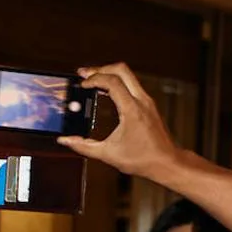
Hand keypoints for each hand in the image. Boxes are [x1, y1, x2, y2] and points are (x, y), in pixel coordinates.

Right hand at [57, 63, 179, 177]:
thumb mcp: (108, 154)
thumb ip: (83, 146)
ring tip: (92, 80)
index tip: (82, 84)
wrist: (166, 162)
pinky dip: (117, 82)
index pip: (112, 82)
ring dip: (109, 74)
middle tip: (84, 74)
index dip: (94, 79)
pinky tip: (105, 90)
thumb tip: (65, 140)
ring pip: (128, 75)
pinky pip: (132, 84)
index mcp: (132, 110)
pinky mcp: (148, 104)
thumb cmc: (143, 159)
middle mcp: (141, 101)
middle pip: (121, 70)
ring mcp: (146, 101)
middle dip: (100, 69)